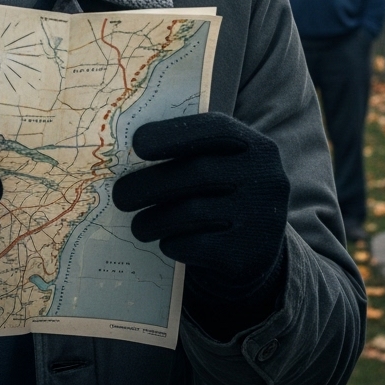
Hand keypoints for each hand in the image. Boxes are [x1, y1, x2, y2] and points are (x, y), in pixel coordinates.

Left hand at [112, 113, 289, 321]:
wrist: (258, 249)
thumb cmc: (223, 196)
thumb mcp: (219, 167)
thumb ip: (187, 154)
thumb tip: (124, 152)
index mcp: (256, 147)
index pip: (216, 129)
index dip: (174, 133)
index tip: (136, 144)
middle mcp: (265, 178)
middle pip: (198, 173)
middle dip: (150, 184)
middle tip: (119, 195)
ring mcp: (261, 218)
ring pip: (192, 213)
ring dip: (153, 220)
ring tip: (138, 226)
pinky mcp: (249, 254)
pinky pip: (196, 245)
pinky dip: (172, 243)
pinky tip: (164, 242)